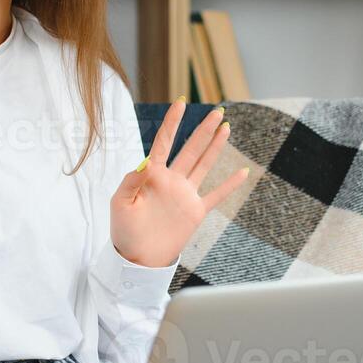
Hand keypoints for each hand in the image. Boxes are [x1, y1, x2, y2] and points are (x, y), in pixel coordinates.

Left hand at [110, 101, 249, 267]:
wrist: (138, 259)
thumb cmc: (124, 231)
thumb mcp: (120, 204)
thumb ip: (131, 182)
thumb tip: (145, 162)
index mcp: (152, 175)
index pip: (164, 142)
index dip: (173, 122)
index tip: (181, 103)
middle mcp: (171, 180)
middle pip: (190, 149)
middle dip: (204, 130)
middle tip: (218, 111)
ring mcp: (185, 194)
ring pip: (203, 164)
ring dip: (215, 147)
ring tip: (226, 128)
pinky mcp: (195, 212)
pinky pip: (216, 195)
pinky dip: (230, 185)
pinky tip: (243, 172)